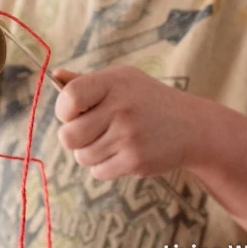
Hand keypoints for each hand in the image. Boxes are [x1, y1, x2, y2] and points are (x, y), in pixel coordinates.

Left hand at [54, 65, 207, 181]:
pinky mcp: (135, 161)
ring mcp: (128, 136)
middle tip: (90, 130)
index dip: (64, 110)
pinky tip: (121, 152)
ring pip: (82, 156)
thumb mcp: (122, 80)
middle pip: (69, 136)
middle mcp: (120, 107)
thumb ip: (86, 81)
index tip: (74, 112)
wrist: (191, 126)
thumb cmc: (147, 99)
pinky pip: (98, 171)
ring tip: (110, 140)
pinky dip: (104, 165)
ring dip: (90, 152)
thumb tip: (55, 76)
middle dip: (74, 137)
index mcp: (113, 82)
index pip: (70, 97)